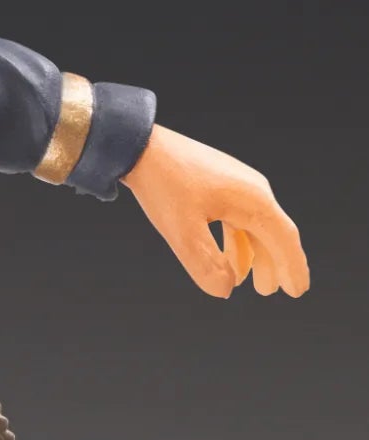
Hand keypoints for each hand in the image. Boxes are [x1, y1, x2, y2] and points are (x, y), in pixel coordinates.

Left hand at [123, 125, 308, 299]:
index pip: (283, 239)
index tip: (297, 291)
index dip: (292, 268)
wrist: (142, 147)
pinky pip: (239, 219)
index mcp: (252, 201)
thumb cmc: (164, 185)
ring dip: (254, 256)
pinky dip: (238, 243)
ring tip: (249, 284)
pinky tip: (229, 261)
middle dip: (275, 265)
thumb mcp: (182, 233)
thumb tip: (226, 289)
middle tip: (272, 292)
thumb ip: (206, 265)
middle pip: (274, 233)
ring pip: (255, 227)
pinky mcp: (222, 184)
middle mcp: (253, 190)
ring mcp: (238, 185)